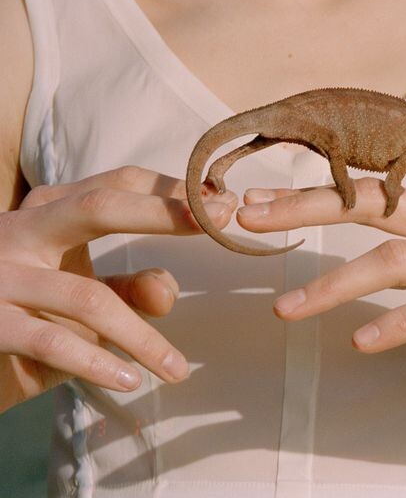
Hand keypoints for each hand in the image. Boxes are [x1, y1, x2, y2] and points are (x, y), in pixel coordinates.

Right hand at [0, 166, 236, 412]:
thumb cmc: (27, 311)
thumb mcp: (82, 292)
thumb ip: (128, 287)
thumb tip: (169, 287)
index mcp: (51, 211)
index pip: (118, 184)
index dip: (173, 191)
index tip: (225, 202)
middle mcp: (24, 228)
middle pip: (100, 206)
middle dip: (165, 213)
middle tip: (222, 224)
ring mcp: (1, 273)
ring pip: (87, 297)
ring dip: (142, 338)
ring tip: (177, 369)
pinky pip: (51, 341)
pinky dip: (96, 362)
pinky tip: (130, 379)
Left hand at [237, 178, 405, 393]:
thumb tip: (380, 258)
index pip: (376, 190)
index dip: (313, 191)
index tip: (254, 203)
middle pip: (377, 202)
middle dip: (305, 207)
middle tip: (243, 221)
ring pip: (402, 256)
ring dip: (335, 280)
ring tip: (284, 310)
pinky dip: (400, 323)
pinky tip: (362, 345)